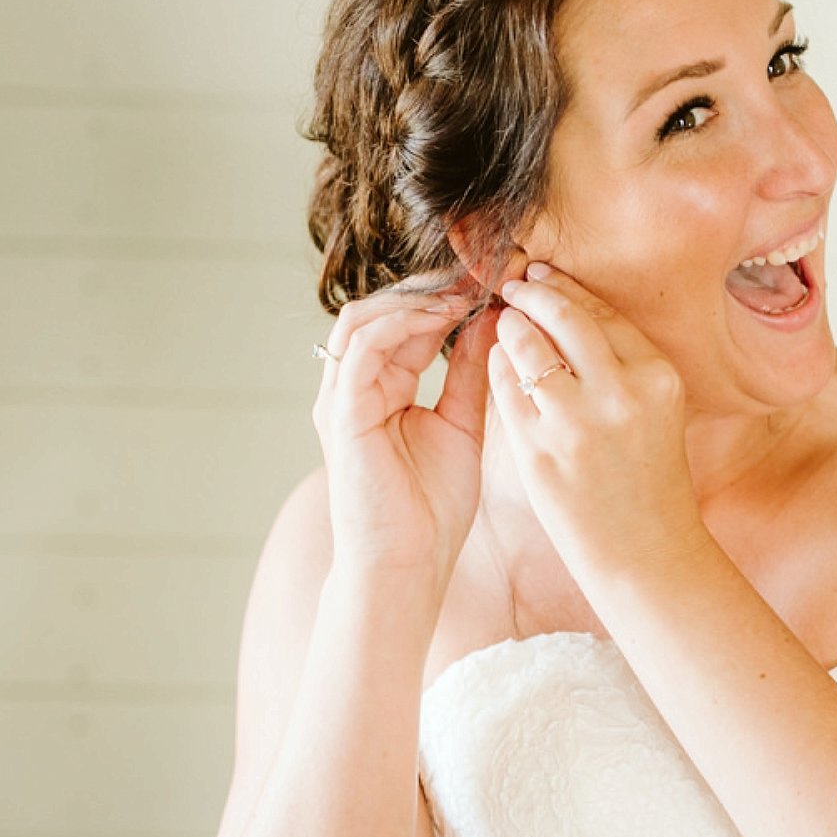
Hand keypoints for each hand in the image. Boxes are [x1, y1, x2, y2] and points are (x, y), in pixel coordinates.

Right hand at [311, 268, 499, 584]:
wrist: (407, 565)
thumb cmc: (433, 508)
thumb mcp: (463, 425)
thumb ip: (469, 373)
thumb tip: (492, 320)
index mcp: (382, 388)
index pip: (406, 322)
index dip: (447, 296)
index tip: (495, 279)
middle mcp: (355, 386)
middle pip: (381, 310)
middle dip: (431, 287)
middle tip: (482, 271)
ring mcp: (342, 397)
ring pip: (363, 318)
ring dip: (416, 298)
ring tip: (465, 290)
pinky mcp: (341, 413)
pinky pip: (362, 348)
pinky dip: (402, 323)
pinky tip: (444, 317)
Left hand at [485, 261, 705, 581]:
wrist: (645, 551)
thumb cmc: (648, 478)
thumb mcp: (656, 410)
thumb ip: (621, 364)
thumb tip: (568, 308)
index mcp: (658, 377)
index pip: (604, 313)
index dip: (568, 288)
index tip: (544, 274)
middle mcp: (621, 394)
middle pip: (566, 318)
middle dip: (534, 294)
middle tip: (516, 285)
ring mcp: (577, 424)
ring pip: (529, 347)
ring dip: (510, 327)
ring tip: (505, 322)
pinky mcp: (539, 451)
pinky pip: (506, 389)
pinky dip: (497, 366)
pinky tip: (496, 361)